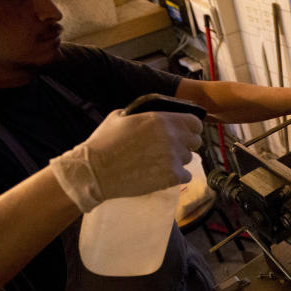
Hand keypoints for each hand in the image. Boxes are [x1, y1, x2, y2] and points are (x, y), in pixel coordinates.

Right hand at [49, 109, 202, 211]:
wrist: (96, 171)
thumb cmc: (104, 143)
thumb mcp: (119, 117)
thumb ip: (140, 114)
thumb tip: (148, 114)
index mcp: (162, 119)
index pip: (194, 122)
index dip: (191, 128)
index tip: (185, 133)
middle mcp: (172, 137)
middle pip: (195, 141)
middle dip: (186, 144)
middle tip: (171, 149)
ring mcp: (174, 157)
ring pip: (188, 159)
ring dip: (179, 160)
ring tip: (159, 163)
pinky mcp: (172, 176)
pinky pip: (185, 175)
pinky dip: (177, 176)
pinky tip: (162, 175)